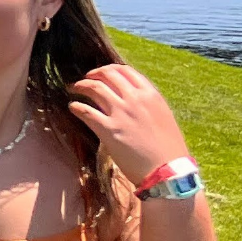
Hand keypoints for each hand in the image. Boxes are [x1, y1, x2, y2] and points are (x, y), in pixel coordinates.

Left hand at [67, 63, 189, 187]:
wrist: (167, 170)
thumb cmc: (168, 148)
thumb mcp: (163, 116)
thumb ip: (147, 104)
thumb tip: (132, 98)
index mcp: (150, 94)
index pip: (125, 70)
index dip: (109, 69)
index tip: (101, 74)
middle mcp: (134, 99)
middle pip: (107, 75)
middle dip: (93, 74)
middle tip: (85, 79)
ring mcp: (120, 113)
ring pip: (94, 88)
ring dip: (81, 85)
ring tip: (74, 88)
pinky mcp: (108, 130)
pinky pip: (86, 111)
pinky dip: (76, 107)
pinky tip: (73, 107)